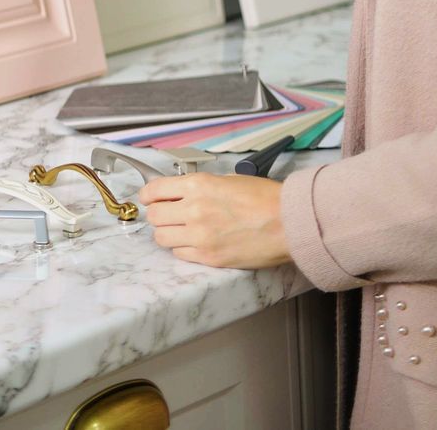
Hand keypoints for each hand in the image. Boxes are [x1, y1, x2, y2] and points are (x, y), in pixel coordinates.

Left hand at [139, 172, 291, 268]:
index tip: (148, 198)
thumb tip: (182, 192)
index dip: (148, 195)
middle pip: (154, 216)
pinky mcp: (208, 257)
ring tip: (180, 231)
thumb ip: (201, 187)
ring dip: (167, 233)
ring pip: (162, 237)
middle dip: (158, 214)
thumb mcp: (228, 180)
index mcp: (198, 186)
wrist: (288, 223)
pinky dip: (182, 248)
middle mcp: (193, 210)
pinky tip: (194, 242)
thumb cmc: (265, 199)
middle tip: (167, 215)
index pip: (155, 190)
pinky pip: (179, 254)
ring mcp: (199, 236)